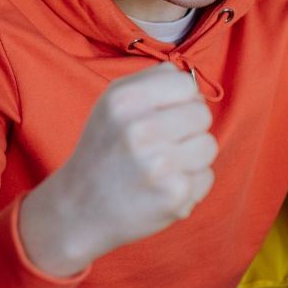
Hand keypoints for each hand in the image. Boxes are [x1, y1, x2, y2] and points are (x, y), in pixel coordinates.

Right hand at [19, 64, 216, 275]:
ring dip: (191, 156)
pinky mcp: (174, 195)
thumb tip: (192, 78)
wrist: (79, 208)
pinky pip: (206, 176)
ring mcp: (160, 164)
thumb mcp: (111, 102)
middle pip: (202, 114)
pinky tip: (161, 187)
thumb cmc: (103, 150)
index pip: (187, 84)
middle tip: (159, 144)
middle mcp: (141, 129)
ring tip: (161, 166)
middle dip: (187, 128)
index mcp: (126, 100)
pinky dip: (189, 183)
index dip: (180, 100)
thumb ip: (152, 80)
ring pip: (208, 145)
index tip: (163, 116)